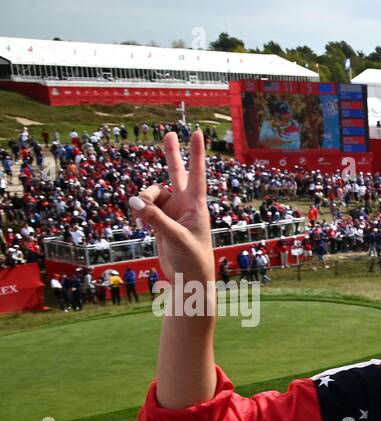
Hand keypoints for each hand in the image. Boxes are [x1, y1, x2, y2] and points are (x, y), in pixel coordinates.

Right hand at [129, 131, 212, 286]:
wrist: (189, 278)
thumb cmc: (192, 258)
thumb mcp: (174, 237)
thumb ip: (155, 218)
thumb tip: (134, 201)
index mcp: (196, 205)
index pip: (196, 174)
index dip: (196, 154)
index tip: (198, 133)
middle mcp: (184, 205)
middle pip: (175, 173)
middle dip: (171, 154)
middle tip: (169, 133)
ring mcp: (171, 211)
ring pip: (150, 194)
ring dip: (143, 200)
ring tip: (140, 215)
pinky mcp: (160, 221)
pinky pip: (144, 208)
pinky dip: (139, 213)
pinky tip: (138, 225)